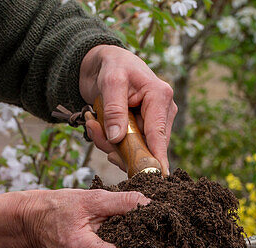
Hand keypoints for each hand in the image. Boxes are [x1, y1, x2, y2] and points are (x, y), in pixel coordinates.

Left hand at [79, 44, 176, 173]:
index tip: (157, 177)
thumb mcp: (111, 83)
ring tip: (94, 123)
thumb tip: (118, 139)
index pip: (158, 135)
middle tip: (96, 132)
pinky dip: (108, 141)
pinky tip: (97, 126)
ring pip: (133, 150)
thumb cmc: (112, 66)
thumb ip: (114, 110)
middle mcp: (162, 111)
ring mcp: (152, 122)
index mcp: (160, 97)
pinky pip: (125, 147)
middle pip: (145, 147)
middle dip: (118, 148)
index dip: (157, 158)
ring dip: (109, 143)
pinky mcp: (141, 129)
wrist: (104, 63)